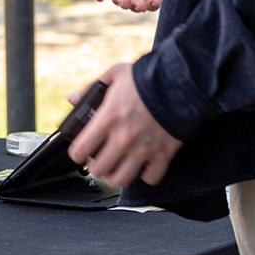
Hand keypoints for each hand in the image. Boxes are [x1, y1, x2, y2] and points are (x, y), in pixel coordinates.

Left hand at [67, 63, 182, 187]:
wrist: (181, 83)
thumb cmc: (146, 78)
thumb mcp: (114, 75)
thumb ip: (91, 88)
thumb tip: (73, 99)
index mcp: (107, 118)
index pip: (81, 149)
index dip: (76, 154)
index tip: (79, 153)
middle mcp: (123, 138)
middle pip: (99, 169)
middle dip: (95, 167)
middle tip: (98, 160)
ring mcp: (143, 149)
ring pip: (121, 179)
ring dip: (116, 176)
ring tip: (116, 168)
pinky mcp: (163, 155)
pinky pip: (150, 178)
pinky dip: (145, 175)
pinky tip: (142, 166)